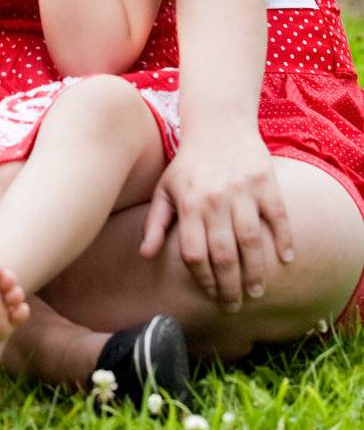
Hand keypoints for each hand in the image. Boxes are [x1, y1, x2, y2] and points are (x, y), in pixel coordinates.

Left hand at [140, 128, 294, 308]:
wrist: (218, 125)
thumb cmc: (189, 163)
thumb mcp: (165, 189)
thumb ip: (155, 223)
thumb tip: (145, 255)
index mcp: (189, 204)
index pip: (194, 254)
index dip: (203, 280)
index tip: (211, 295)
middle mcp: (215, 199)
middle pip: (224, 255)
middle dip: (230, 286)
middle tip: (235, 304)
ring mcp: (243, 191)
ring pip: (252, 242)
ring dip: (256, 272)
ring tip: (257, 291)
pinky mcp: (266, 182)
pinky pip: (279, 218)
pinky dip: (285, 240)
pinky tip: (285, 260)